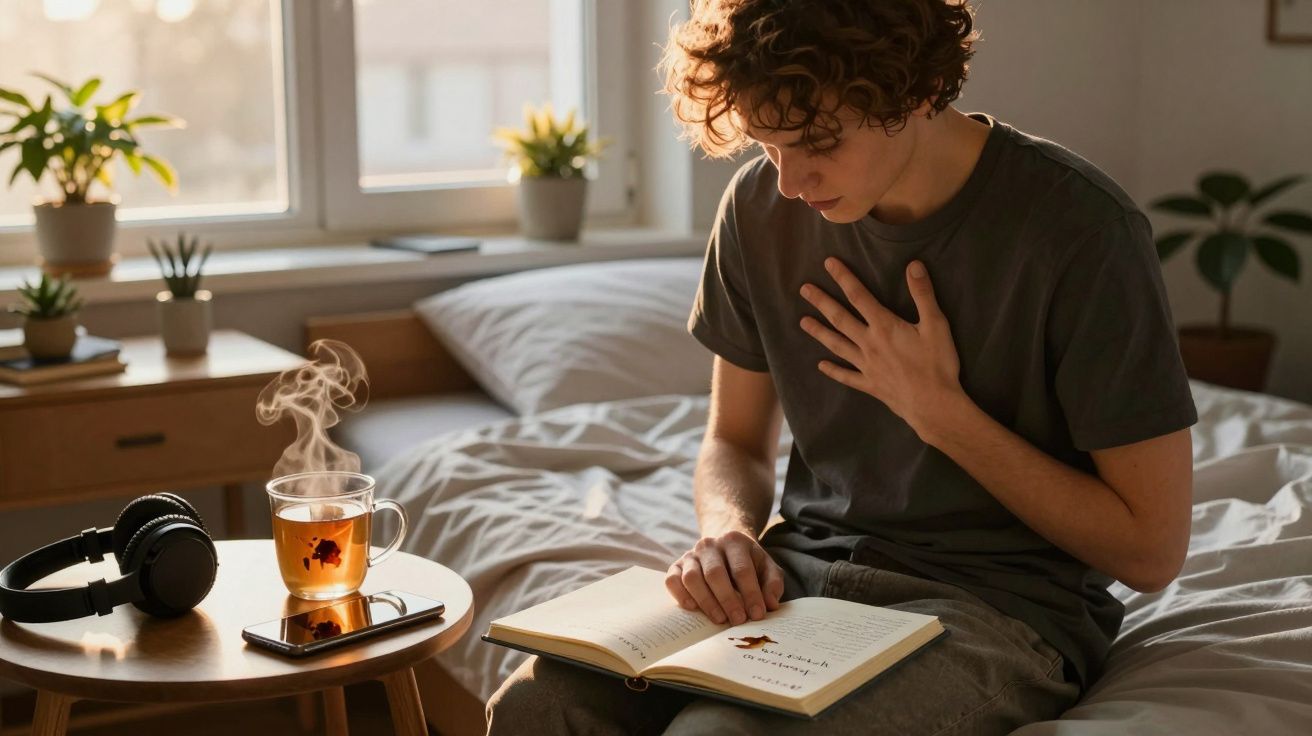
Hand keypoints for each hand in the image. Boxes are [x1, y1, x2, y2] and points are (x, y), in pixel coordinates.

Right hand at [665, 530, 784, 624]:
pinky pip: (672, 580)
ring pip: (692, 577)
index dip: (751, 594)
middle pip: (715, 573)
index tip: (757, 615)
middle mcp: (709, 545)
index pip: (742, 569)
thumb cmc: (748, 563)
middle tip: (738, 620)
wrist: (725, 547)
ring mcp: (691, 555)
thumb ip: (773, 584)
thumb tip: (770, 604)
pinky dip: (680, 595)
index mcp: (734, 541)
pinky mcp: (676, 566)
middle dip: (728, 600)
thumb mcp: (767, 568)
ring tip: (720, 619)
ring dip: (706, 601)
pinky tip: (693, 608)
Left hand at [799, 257, 964, 440]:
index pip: (859, 296)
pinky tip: (821, 365)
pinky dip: (833, 370)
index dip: (843, 278)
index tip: (828, 264)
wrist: (933, 405)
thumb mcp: (936, 324)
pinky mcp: (870, 385)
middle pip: (840, 319)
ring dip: (819, 332)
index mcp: (884, 326)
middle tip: (804, 289)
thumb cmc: (937, 364)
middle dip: (821, 302)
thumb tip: (913, 265)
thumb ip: (923, 294)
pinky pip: (847, 376)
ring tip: (802, 322)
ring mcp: (866, 366)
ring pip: (837, 345)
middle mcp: (869, 344)